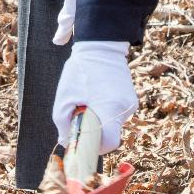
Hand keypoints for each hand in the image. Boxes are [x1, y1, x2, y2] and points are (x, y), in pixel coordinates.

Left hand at [52, 40, 137, 154]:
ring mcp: (131, 103)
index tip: (83, 141)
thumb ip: (62, 124)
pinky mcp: (131, 98)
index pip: (109, 143)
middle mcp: (125, 108)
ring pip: (113, 124)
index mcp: (109, 108)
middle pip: (110, 134)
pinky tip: (98, 95)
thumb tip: (66, 142)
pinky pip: (117, 113)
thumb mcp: (64, 97)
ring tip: (89, 100)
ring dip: (100, 119)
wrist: (101, 46)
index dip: (95, 147)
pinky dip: (106, 110)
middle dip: (94, 131)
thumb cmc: (80, 71)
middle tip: (81, 116)